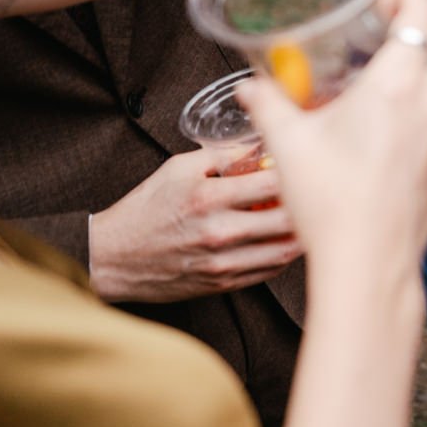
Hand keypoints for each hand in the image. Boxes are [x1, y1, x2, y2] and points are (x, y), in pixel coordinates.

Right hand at [88, 148, 301, 302]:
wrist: (114, 257)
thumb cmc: (145, 208)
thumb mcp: (177, 169)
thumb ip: (221, 154)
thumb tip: (260, 142)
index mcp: (209, 197)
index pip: (273, 181)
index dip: (296, 171)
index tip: (304, 164)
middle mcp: (219, 231)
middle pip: (288, 219)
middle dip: (306, 205)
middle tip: (313, 194)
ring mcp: (223, 262)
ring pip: (285, 250)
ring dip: (300, 233)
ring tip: (305, 217)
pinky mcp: (223, 283)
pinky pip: (269, 271)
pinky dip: (283, 254)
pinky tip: (283, 240)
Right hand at [237, 0, 426, 269]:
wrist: (370, 266)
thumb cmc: (332, 206)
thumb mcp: (288, 145)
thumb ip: (269, 104)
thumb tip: (252, 88)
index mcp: (399, 85)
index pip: (420, 10)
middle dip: (417, 14)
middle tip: (387, 9)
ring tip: (396, 53)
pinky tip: (406, 104)